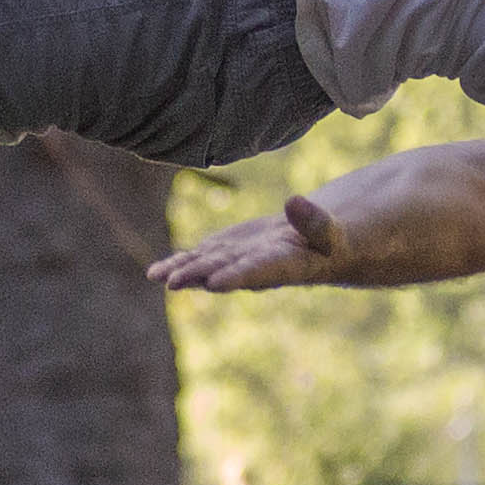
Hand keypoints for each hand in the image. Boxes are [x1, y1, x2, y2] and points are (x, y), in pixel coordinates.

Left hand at [153, 197, 347, 294]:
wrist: (313, 247)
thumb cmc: (330, 241)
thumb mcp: (329, 231)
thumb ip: (314, 221)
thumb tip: (293, 201)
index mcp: (282, 266)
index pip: (257, 271)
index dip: (236, 276)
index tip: (215, 283)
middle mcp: (253, 269)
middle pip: (222, 271)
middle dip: (197, 275)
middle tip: (172, 282)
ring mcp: (236, 262)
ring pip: (204, 266)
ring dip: (180, 271)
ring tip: (154, 276)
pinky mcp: (226, 254)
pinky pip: (199, 258)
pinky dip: (179, 262)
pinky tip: (155, 272)